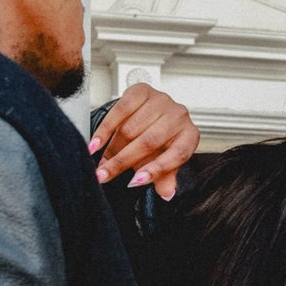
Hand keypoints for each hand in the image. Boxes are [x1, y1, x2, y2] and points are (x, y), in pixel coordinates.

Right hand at [90, 84, 199, 199]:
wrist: (152, 114)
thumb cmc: (160, 140)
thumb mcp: (163, 161)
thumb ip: (164, 178)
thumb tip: (167, 194)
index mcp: (189, 135)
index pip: (177, 155)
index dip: (156, 170)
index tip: (135, 182)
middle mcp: (179, 116)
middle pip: (148, 142)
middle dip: (122, 161)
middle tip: (104, 175)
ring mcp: (161, 101)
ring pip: (131, 128)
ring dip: (112, 148)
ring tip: (101, 162)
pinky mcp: (142, 91)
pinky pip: (120, 110)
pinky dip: (105, 128)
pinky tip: (97, 142)